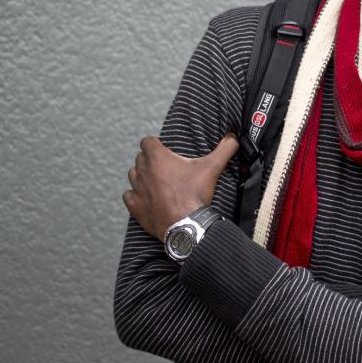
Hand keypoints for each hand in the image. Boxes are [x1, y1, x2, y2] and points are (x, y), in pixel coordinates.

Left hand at [123, 134, 238, 241]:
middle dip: (150, 159)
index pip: (147, 141)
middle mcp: (143, 171)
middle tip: (165, 167)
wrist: (186, 224)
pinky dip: (135, 195)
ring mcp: (137, 189)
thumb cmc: (195, 194)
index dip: (155, 144)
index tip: (164, 150)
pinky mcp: (135, 206)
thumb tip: (233, 138)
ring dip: (142, 175)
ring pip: (133, 174)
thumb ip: (224, 150)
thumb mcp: (212, 168)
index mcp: (157, 157)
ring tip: (155, 181)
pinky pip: (128, 195)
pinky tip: (146, 197)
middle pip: (140, 157)